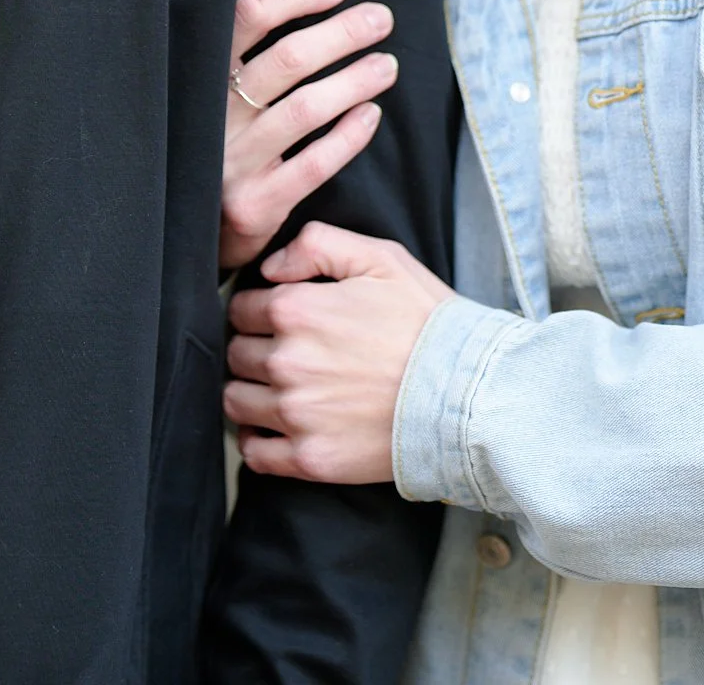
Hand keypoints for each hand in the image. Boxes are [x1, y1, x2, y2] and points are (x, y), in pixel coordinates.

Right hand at [221, 0, 398, 270]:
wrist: (186, 229)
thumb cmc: (215, 139)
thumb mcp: (214, 91)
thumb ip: (245, 52)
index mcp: (201, 76)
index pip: (247, 17)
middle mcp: (212, 115)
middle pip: (287, 60)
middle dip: (341, 33)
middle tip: (381, 19)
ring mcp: (232, 161)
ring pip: (305, 109)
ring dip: (354, 80)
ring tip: (388, 65)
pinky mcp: (255, 204)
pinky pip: (314, 164)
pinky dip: (349, 136)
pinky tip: (372, 114)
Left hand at [223, 221, 453, 482]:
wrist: (468, 393)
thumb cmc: (426, 322)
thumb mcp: (380, 257)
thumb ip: (316, 243)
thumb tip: (270, 267)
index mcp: (296, 310)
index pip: (241, 307)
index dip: (258, 307)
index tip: (278, 316)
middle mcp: (287, 362)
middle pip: (235, 353)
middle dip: (253, 347)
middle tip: (284, 350)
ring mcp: (297, 415)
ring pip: (235, 400)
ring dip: (249, 391)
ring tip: (277, 387)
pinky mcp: (310, 459)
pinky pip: (254, 453)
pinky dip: (255, 439)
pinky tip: (275, 427)